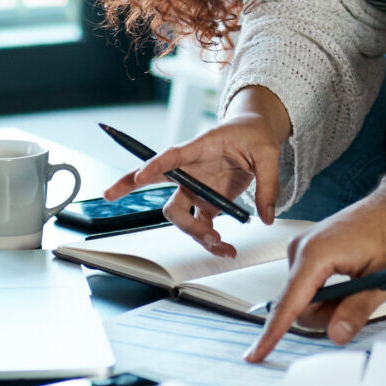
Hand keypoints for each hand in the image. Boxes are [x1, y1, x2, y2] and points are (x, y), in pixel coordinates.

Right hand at [101, 114, 282, 256]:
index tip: (140, 177)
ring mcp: (196, 189)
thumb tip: (266, 216)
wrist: (254, 135)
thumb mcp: (267, 152)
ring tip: (220, 244)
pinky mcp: (208, 204)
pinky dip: (211, 242)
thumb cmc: (253, 135)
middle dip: (133, 189)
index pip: (171, 156)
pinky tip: (226, 250)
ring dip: (194, 232)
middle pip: (157, 183)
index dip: (154, 166)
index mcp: (198, 148)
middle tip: (117, 197)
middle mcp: (190, 171)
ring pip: (180, 215)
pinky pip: (202, 227)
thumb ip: (268, 182)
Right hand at [243, 191, 385, 361]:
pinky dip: (327, 293)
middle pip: (298, 306)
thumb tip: (335, 335)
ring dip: (329, 304)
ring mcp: (302, 248)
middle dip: (326, 316)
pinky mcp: (307, 250)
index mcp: (316, 253)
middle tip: (361, 300)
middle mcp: (301, 248)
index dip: (272, 333)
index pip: (289, 303)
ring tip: (359, 284)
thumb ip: (358, 309)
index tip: (255, 355)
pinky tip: (350, 280)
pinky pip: (307, 286)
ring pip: (303, 299)